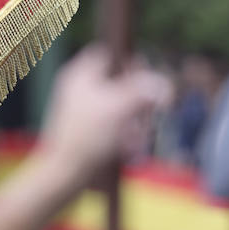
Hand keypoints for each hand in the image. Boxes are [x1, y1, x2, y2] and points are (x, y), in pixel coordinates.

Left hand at [37, 46, 171, 184]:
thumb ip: (143, 91)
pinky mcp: (87, 136)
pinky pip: (113, 130)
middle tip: (149, 111)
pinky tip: (129, 149)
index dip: (129, 60)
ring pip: (119, 109)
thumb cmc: (88, 137)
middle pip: (119, 83)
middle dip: (138, 98)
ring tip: (139, 136)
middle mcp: (79, 91)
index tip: (145, 73)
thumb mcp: (119, 108)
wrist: (64, 176)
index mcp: (80, 75)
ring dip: (135, 120)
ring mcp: (83, 115)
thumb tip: (164, 85)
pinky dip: (125, 137)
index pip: (109, 53)